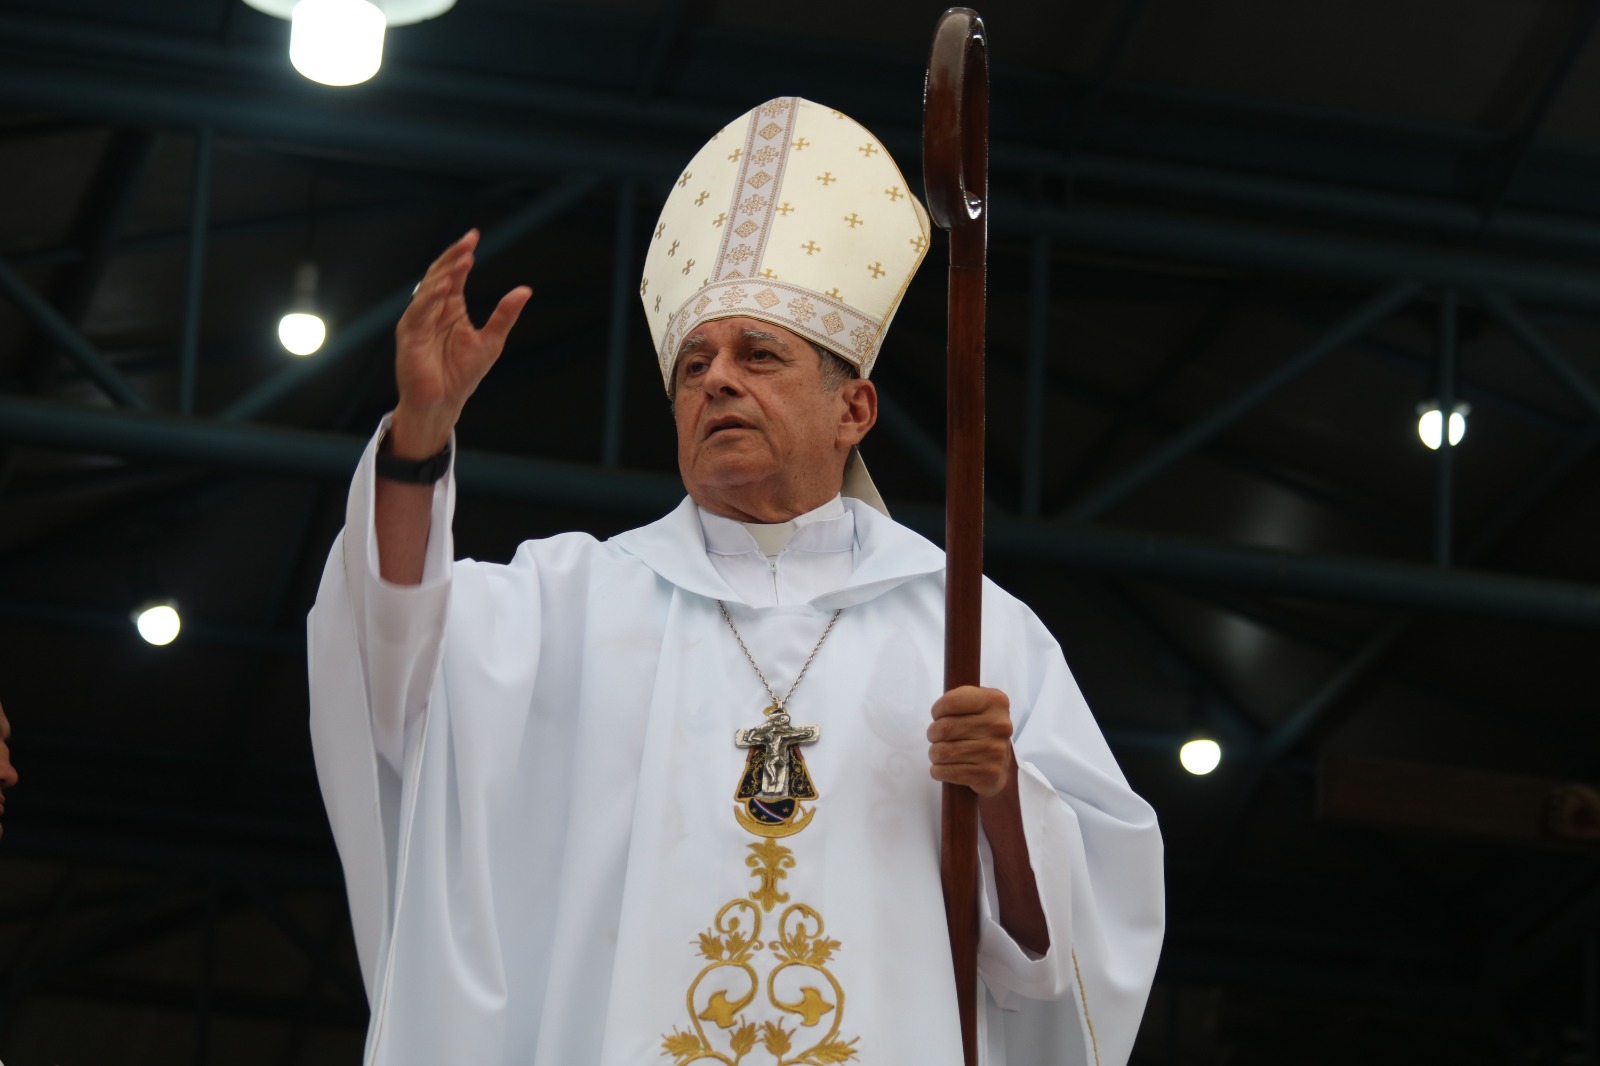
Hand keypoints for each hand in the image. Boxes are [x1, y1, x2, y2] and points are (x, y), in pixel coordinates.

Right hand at [391, 229, 531, 456]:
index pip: (454, 274)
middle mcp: (432, 310)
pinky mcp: (409, 336)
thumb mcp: (491, 341)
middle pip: (439, 274)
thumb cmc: (462, 375)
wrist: (443, 403)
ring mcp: (418, 321)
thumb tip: (525, 290)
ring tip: (463, 260)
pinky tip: (444, 287)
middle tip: (469, 242)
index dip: (462, 255)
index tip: (474, 237)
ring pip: (427, 289)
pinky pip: (418, 312)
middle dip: (453, 257)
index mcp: (450, 308)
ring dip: (444, 273)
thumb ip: (505, 315)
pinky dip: (430, 298)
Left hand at [927, 685, 1013, 796]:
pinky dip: (938, 770)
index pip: (951, 702)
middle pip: (945, 728)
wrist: (1001, 762)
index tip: (938, 716)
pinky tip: (942, 768)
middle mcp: (999, 725)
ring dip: (934, 753)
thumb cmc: (980, 727)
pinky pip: (948, 772)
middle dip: (932, 733)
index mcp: (995, 702)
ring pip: (943, 752)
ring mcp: (995, 751)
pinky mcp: (989, 774)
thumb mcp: (976, 703)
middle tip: (936, 737)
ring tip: (940, 753)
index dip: (937, 710)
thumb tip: (937, 713)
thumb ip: (956, 699)